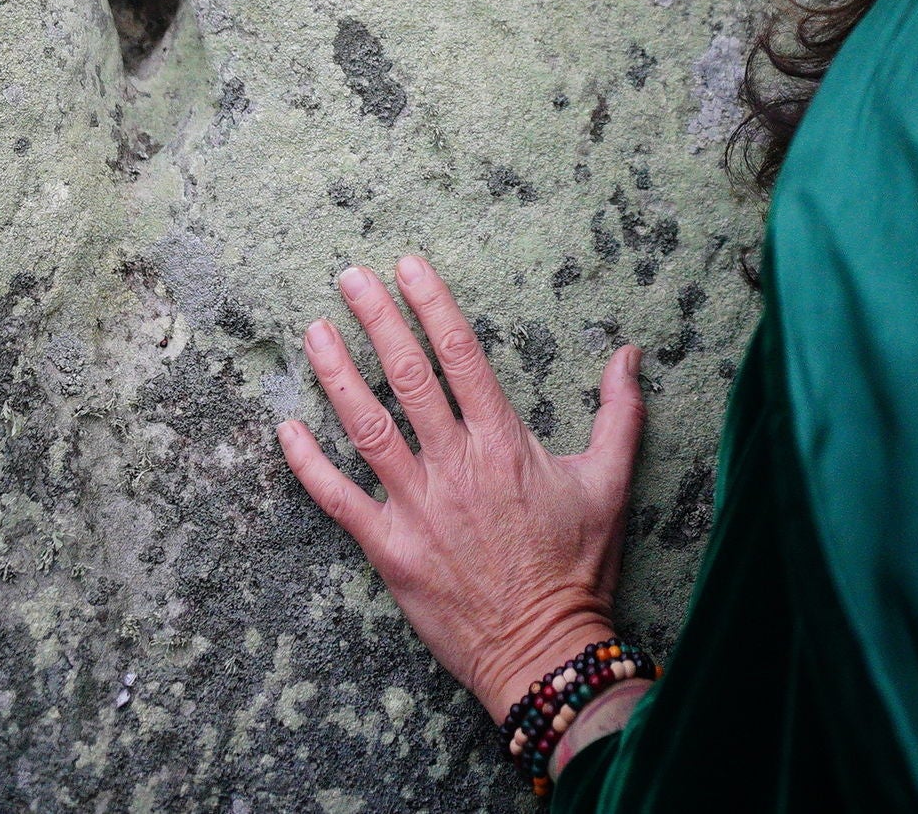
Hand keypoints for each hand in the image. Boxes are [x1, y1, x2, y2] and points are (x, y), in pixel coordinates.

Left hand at [277, 253, 643, 721]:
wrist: (545, 651)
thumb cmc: (578, 568)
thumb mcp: (611, 484)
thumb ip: (620, 414)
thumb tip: (630, 355)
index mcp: (504, 443)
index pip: (461, 355)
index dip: (432, 304)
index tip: (408, 266)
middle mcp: (456, 465)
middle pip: (408, 377)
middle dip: (376, 320)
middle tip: (349, 277)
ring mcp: (418, 507)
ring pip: (367, 427)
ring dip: (337, 376)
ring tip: (314, 333)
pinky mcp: (390, 550)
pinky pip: (339, 500)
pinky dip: (308, 465)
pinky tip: (286, 429)